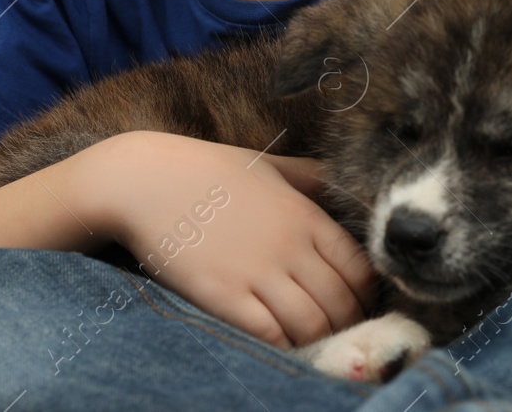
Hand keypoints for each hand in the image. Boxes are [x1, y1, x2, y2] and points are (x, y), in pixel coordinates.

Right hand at [84, 132, 377, 349]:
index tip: (360, 303)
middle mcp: (288, 244)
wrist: (143, 181)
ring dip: (320, 339)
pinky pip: (270, 334)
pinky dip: (284, 347)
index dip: (367, 293)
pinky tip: (282, 345)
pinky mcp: (223, 295)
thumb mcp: (266, 164)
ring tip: (315, 343)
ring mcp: (256, 271)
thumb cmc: (205, 169)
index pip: (358, 266)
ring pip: (312, 324)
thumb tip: (339, 178)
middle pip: (341, 301)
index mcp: (303, 213)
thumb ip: (308, 175)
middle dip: (348, 323)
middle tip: (342, 332)